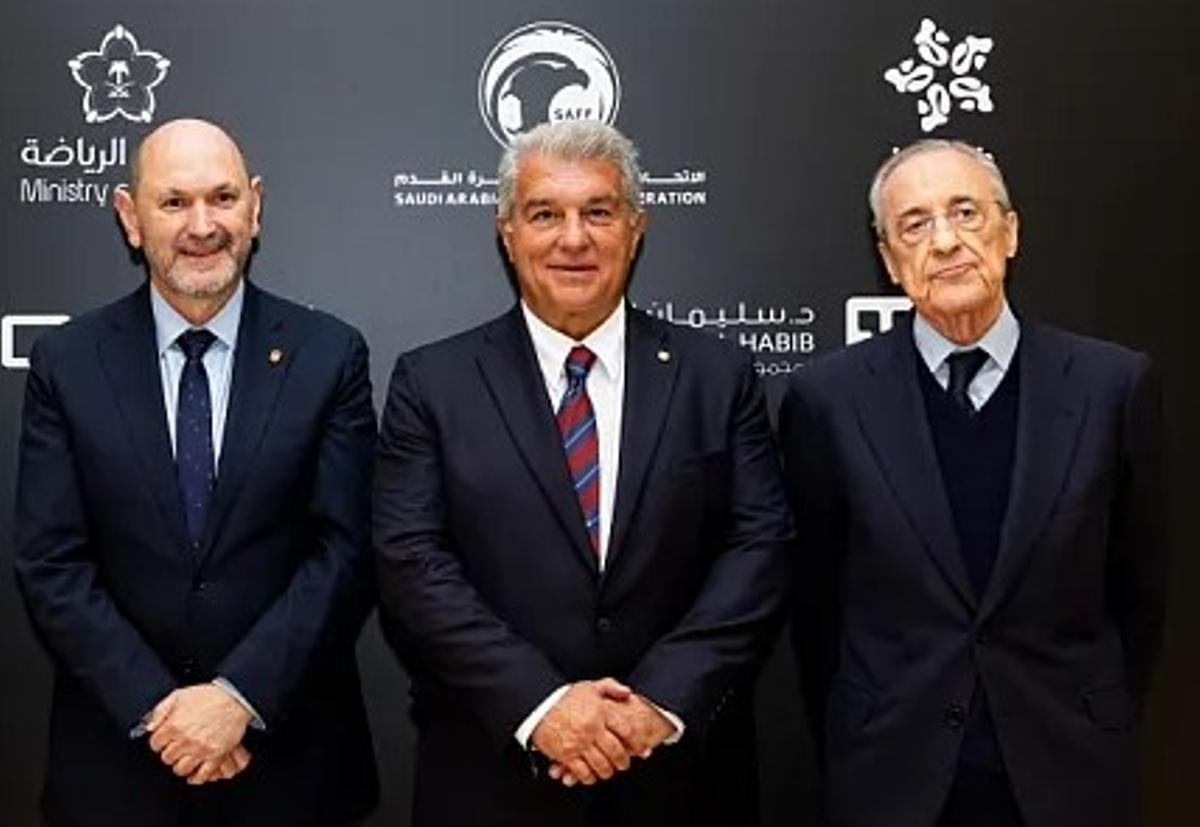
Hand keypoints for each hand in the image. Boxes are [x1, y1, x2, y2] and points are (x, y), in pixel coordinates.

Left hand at [147, 684, 251, 777]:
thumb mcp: (179, 695)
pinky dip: (196, 777)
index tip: (163, 741)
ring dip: (181, 765)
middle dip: (170, 753)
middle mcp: (185, 739)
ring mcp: (200, 749)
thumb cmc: (209, 696)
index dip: (159, 742)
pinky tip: (194, 774)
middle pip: (167, 758)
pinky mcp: (215, 755)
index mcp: (174, 725)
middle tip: (176, 748)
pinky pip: (202, 774)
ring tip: (185, 758)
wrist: (235, 699)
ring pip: (181, 769)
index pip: (155, 744)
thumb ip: (160, 710)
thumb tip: (150, 726)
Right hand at [549, 692, 675, 784]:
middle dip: (623, 761)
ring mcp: (580, 743)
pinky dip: (589, 777)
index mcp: (601, 712)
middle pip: (616, 751)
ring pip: (601, 764)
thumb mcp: (589, 687)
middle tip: (624, 764)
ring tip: (609, 771)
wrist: (538, 706)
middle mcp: (593, 728)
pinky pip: (582, 772)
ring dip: (607, 771)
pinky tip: (591, 776)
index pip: (626, 730)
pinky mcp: (566, 754)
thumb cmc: (563, 697)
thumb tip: (628, 693)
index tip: (639, 747)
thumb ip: (611, 687)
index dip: (636, 741)